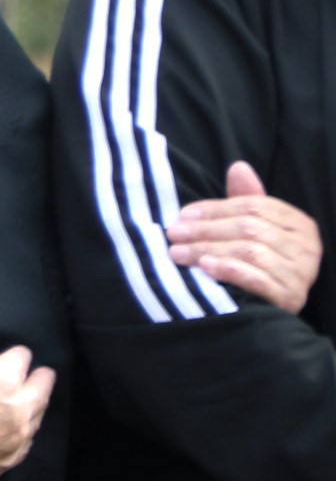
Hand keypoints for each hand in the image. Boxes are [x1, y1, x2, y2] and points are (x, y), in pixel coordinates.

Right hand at [0, 345, 54, 480]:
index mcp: (1, 382)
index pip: (20, 356)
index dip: (13, 355)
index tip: (10, 357)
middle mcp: (19, 408)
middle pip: (42, 384)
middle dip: (38, 377)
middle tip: (36, 375)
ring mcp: (19, 437)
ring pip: (38, 414)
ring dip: (32, 406)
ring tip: (23, 403)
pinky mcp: (13, 459)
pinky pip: (25, 440)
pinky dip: (21, 432)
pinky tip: (11, 431)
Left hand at [168, 161, 322, 315]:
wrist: (271, 313)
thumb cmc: (259, 263)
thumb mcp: (254, 229)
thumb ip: (246, 200)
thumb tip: (238, 166)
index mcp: (299, 224)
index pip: (253, 207)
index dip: (215, 209)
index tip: (182, 215)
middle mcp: (307, 247)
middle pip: (250, 228)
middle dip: (205, 230)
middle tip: (173, 234)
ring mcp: (302, 273)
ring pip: (250, 252)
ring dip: (208, 250)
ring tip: (177, 252)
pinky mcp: (291, 297)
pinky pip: (257, 279)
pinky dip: (229, 271)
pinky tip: (204, 268)